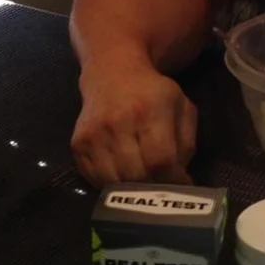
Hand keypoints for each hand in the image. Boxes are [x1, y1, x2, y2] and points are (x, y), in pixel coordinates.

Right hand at [72, 57, 197, 185]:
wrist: (112, 74)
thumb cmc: (152, 94)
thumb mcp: (181, 108)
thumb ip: (186, 145)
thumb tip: (181, 182)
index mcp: (149, 111)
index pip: (160, 160)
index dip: (173, 181)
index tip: (180, 186)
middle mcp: (118, 122)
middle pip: (137, 176)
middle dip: (153, 189)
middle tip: (161, 186)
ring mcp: (93, 135)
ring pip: (115, 183)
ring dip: (132, 191)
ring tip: (143, 182)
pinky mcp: (78, 144)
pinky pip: (96, 179)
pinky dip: (112, 185)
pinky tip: (123, 175)